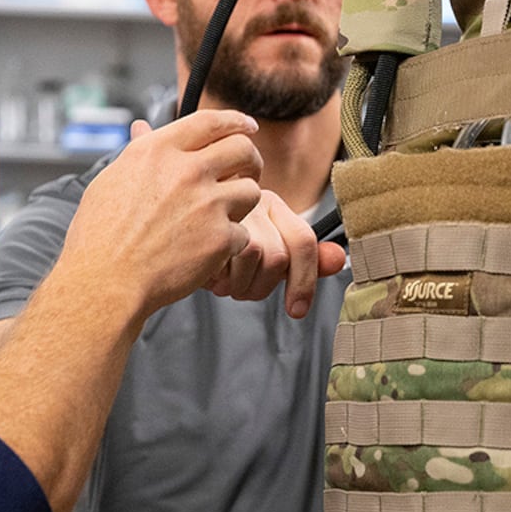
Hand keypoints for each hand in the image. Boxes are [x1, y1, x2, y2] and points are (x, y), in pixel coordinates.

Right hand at [59, 110, 262, 319]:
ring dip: (243, 203)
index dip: (235, 121)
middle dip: (251, 159)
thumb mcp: (113, 179)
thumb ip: (138, 151)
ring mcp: (207, 205)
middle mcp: (187, 171)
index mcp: (158, 151)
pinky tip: (211, 249)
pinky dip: (231, 243)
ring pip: (252, 191)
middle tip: (248, 171)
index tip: (248, 126)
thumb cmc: (100, 235)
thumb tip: (142, 128)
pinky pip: (244, 233)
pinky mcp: (220, 239)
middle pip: (243, 149)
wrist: (106, 281)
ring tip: (225, 216)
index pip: (211, 121)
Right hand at [207, 191, 348, 317]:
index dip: (304, 281)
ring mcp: (228, 208)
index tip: (296, 310)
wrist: (171, 226)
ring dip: (240, 284)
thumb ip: (301, 256)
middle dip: (262, 287)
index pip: (304, 242)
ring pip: (254, 257)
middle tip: (243, 288)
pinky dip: (219, 279)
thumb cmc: (223, 241)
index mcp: (273, 204)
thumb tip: (339, 259)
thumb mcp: (265, 248)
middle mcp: (254, 200)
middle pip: (279, 257)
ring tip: (225, 280)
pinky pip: (224, 260)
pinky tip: (209, 274)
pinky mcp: (203, 223)